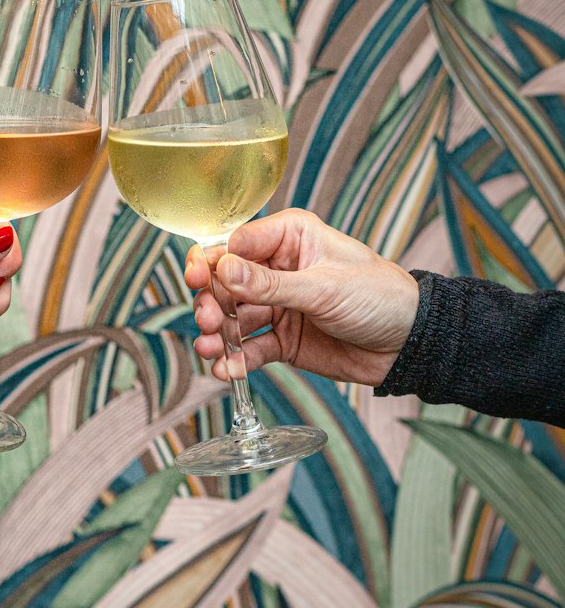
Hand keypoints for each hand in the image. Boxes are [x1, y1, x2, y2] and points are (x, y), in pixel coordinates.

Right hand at [185, 209, 419, 387]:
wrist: (410, 343)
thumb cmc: (380, 296)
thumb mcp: (324, 287)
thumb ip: (270, 284)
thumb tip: (224, 270)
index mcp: (290, 237)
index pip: (236, 244)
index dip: (212, 261)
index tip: (197, 278)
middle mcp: (278, 268)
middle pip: (226, 283)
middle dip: (212, 303)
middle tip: (209, 321)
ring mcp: (278, 306)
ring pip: (233, 318)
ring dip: (218, 335)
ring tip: (211, 350)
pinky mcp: (282, 340)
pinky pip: (249, 348)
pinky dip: (235, 360)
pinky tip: (226, 370)